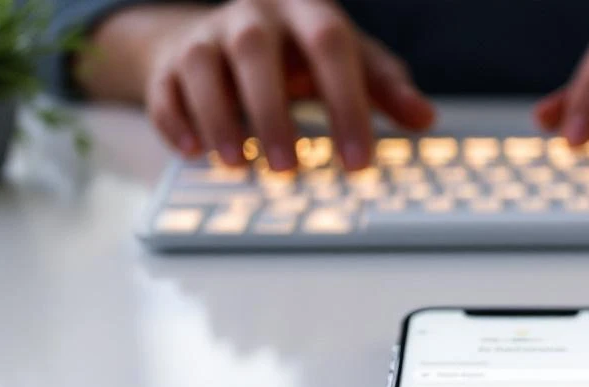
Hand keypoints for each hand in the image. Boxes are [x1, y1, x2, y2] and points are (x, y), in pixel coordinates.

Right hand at [144, 0, 434, 169]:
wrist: (227, 34)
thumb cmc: (302, 53)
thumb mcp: (351, 61)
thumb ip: (386, 87)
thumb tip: (425, 118)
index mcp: (305, 9)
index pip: (330, 46)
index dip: (347, 104)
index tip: (359, 162)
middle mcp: (251, 15)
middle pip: (255, 51)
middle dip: (270, 112)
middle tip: (288, 168)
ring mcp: (205, 35)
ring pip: (201, 66)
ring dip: (217, 118)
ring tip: (237, 165)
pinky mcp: (170, 63)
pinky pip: (164, 89)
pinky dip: (174, 121)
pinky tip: (192, 153)